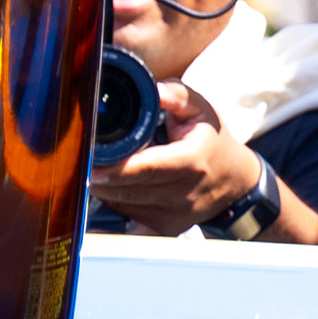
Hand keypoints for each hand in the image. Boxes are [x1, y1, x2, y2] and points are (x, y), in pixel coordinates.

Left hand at [90, 80, 259, 234]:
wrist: (236, 180)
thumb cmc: (212, 140)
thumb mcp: (200, 108)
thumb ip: (175, 95)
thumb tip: (153, 89)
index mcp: (192, 161)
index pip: (148, 169)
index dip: (117, 168)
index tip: (90, 163)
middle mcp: (185, 194)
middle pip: (130, 190)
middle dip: (101, 177)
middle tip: (81, 160)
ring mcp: (176, 216)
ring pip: (125, 205)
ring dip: (105, 189)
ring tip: (98, 168)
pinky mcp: (168, 229)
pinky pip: (130, 220)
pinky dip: (116, 204)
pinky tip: (111, 189)